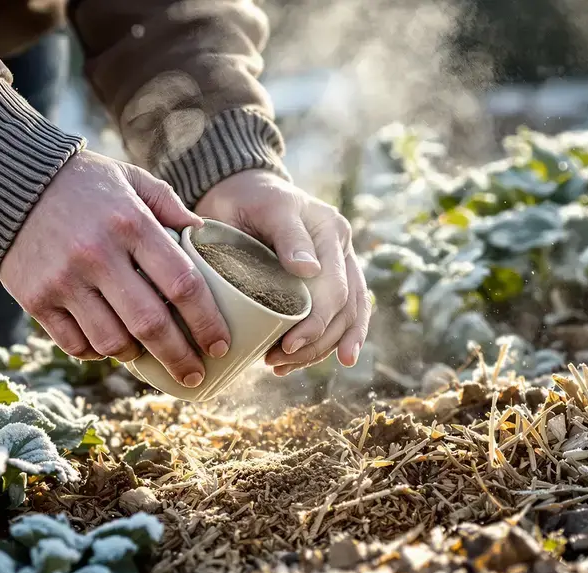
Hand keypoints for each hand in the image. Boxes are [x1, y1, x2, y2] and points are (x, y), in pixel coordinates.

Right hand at [0, 150, 231, 388]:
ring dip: (136, 356)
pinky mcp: (35, 299)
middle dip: (180, 357)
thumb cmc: (84, 183)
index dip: (207, 322)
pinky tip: (108, 344)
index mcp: (131, 223)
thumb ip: (169, 205)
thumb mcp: (132, 179)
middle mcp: (98, 254)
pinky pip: (75, 345)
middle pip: (151, 324)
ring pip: (112, 343)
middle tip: (195, 374)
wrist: (12, 183)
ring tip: (148, 353)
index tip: (219, 344)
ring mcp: (64, 280)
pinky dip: (97, 352)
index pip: (182, 285)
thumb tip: (206, 236)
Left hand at [195, 170, 370, 375]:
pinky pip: (336, 319)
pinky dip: (321, 344)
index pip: (336, 289)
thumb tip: (310, 270)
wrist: (242, 191)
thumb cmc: (250, 198)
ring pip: (345, 320)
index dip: (317, 323)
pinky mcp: (325, 282)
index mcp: (332, 232)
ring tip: (283, 366)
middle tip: (278, 361)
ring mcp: (337, 267)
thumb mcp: (267, 208)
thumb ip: (289, 235)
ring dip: (318, 350)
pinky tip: (298, 362)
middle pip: (345, 310)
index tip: (288, 345)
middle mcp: (342, 251)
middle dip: (315, 343)